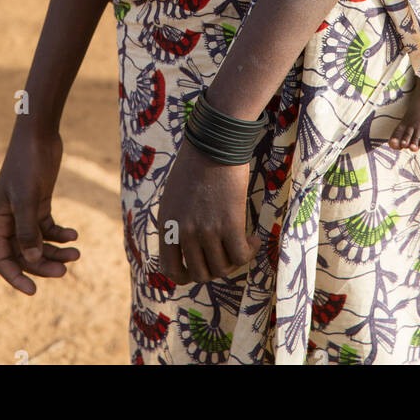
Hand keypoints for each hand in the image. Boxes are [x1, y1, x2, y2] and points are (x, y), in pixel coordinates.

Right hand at [0, 125, 79, 295]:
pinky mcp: (39, 204)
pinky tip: (74, 235)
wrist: (38, 134)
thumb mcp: (26, 197)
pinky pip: (49, 229)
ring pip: (38, 243)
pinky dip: (61, 234)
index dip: (15, 277)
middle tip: (66, 270)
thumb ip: (28, 229)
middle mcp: (8, 220)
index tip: (33, 291)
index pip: (1, 259)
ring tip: (76, 253)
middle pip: (23, 255)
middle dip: (43, 265)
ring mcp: (24, 212)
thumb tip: (32, 258)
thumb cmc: (26, 163)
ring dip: (56, 251)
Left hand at [157, 138, 259, 283]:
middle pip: (201, 274)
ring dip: (234, 260)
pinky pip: (241, 256)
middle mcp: (184, 232)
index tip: (201, 265)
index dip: (188, 275)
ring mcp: (206, 230)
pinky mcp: (229, 224)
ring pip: (222, 268)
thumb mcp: (173, 197)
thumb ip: (176, 223)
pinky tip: (252, 239)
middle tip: (226, 254)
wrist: (214, 143)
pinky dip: (249, 252)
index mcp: (166, 225)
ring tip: (242, 243)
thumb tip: (186, 248)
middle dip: (216, 269)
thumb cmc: (195, 165)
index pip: (171, 271)